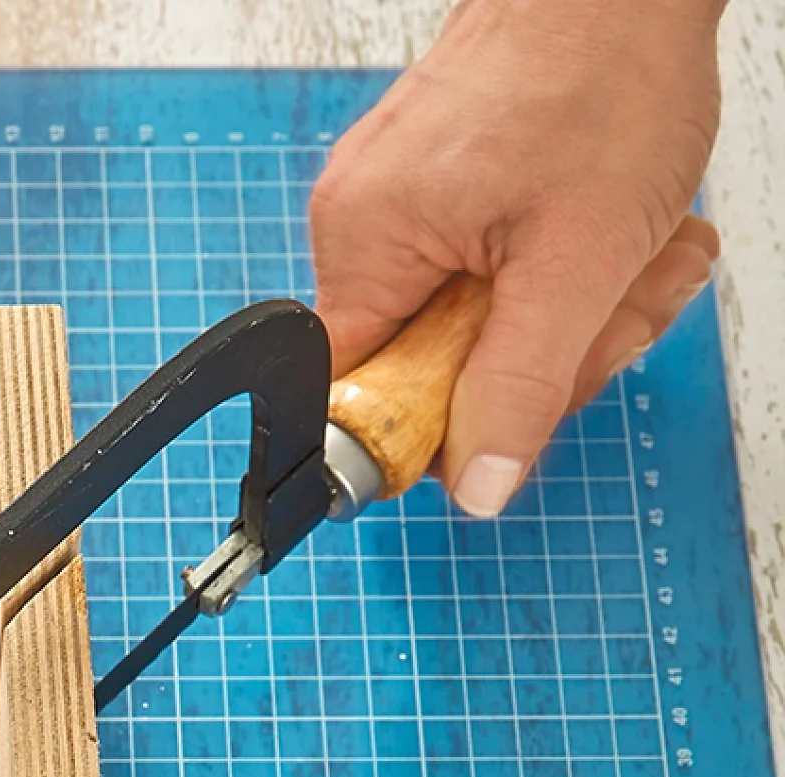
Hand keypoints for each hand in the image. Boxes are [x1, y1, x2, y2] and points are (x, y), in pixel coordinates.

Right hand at [311, 0, 724, 516]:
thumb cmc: (601, 69)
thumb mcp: (580, 261)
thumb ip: (521, 386)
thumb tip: (475, 488)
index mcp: (365, 249)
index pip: (360, 402)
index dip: (440, 424)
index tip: (513, 401)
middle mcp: (363, 226)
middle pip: (428, 369)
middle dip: (539, 356)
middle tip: (609, 306)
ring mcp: (400, 200)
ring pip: (473, 323)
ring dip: (570, 309)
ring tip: (635, 251)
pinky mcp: (440, 181)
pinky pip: (485, 270)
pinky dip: (558, 265)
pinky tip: (607, 229)